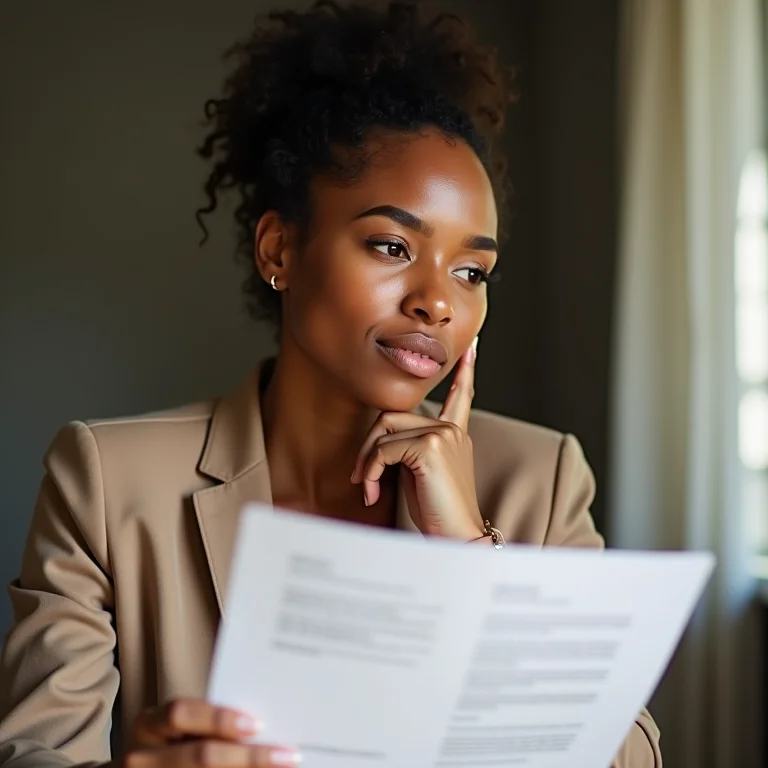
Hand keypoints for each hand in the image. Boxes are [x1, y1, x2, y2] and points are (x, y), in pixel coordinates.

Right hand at [121, 698, 300, 767]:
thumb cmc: (173, 745)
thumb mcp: (180, 730)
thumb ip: (211, 723)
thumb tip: (266, 723)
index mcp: (148, 725)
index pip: (181, 714)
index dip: (219, 718)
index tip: (258, 725)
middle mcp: (141, 757)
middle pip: (199, 755)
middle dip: (249, 757)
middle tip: (287, 756)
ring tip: (280, 767)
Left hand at [351, 338, 483, 539]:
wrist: (455, 538)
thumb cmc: (437, 512)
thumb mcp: (421, 473)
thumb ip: (410, 449)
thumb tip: (379, 444)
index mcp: (454, 434)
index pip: (460, 396)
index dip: (465, 372)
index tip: (472, 349)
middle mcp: (451, 429)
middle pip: (390, 417)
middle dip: (368, 447)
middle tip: (361, 477)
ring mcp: (443, 434)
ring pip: (383, 432)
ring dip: (366, 461)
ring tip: (368, 487)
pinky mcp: (431, 446)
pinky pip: (383, 450)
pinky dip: (370, 471)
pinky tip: (373, 492)